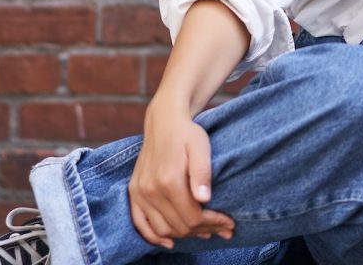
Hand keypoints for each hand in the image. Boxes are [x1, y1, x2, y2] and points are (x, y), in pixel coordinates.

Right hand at [129, 97, 236, 248]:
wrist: (164, 121)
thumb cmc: (187, 133)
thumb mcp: (201, 147)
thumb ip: (202, 173)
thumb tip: (204, 199)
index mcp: (168, 180)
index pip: (192, 217)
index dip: (212, 223)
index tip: (228, 222)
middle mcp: (150, 190)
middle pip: (179, 226)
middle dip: (204, 230)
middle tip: (222, 228)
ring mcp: (140, 193)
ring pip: (162, 229)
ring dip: (184, 236)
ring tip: (204, 232)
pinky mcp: (134, 192)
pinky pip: (140, 224)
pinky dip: (154, 237)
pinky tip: (170, 241)